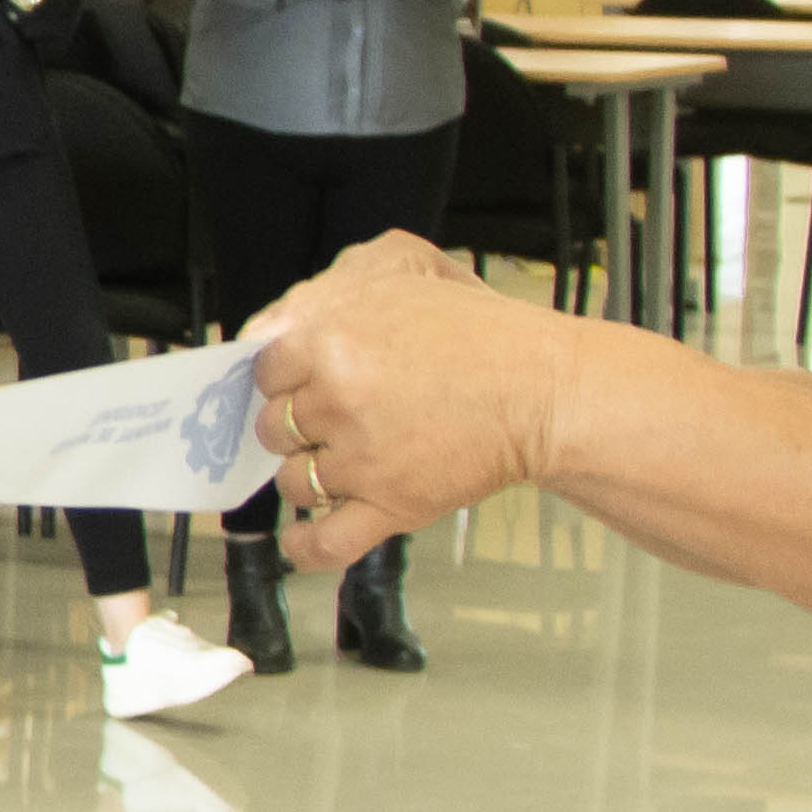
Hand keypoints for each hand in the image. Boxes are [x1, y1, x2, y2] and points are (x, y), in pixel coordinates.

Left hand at [244, 233, 577, 565]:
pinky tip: (301, 534)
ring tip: (349, 455)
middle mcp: (336, 401)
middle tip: (340, 412)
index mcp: (329, 341)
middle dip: (301, 420)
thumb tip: (274, 323)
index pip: (265, 370)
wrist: (546, 390)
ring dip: (312, 472)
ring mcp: (360, 460)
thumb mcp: (404, 266)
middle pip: (274, 425)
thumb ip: (329, 285)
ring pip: (294, 479)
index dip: (286, 375)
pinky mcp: (390, 506)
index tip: (305, 379)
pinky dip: (305, 544)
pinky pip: (323, 541)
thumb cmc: (482, 332)